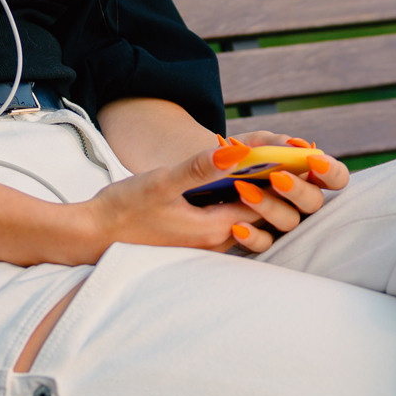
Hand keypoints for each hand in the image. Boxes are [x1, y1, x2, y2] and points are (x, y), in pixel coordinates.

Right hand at [73, 134, 349, 258]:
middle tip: (303, 155)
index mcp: (216, 228)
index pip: (265, 199)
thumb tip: (235, 150)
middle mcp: (219, 241)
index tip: (303, 150)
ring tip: (283, 164)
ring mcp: (209, 244)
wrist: (92, 237)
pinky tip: (245, 181)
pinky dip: (247, 200)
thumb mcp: (160, 181)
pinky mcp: (197, 241)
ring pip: (252, 218)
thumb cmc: (123, 209)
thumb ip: (199, 168)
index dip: (286, 173)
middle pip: (266, 212)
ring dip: (267, 192)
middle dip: (285, 184)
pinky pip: (235, 220)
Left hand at [222, 130, 348, 255]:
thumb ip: (275, 143)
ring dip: (270, 207)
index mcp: (306, 174)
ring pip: (290, 222)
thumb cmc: (239, 155)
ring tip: (243, 190)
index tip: (313, 160)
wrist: (209, 172)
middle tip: (276, 178)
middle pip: (315, 202)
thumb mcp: (254, 143)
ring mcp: (281, 221)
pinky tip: (237, 226)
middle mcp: (299, 201)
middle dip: (298, 190)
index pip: (336, 178)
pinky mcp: (261, 238)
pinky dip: (253, 236)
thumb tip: (298, 145)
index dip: (332, 172)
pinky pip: (265, 244)